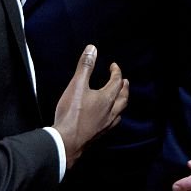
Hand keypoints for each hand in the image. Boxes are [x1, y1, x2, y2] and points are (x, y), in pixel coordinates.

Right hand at [53, 44, 128, 168]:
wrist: (66, 142)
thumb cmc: (72, 113)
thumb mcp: (77, 85)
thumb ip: (85, 66)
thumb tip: (92, 49)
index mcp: (106, 99)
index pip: (116, 82)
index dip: (116, 72)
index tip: (114, 66)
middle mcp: (110, 112)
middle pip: (123, 98)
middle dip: (124, 88)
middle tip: (124, 81)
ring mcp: (105, 125)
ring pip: (119, 112)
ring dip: (121, 102)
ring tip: (119, 99)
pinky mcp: (98, 134)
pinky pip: (112, 123)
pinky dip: (114, 115)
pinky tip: (107, 118)